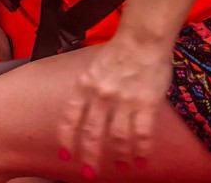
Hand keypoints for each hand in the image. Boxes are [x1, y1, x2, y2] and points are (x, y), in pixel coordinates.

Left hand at [56, 38, 171, 175]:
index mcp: (84, 86)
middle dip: (90, 156)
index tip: (66, 155)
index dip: (67, 139)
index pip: (71, 118)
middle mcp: (100, 96)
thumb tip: (81, 108)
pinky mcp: (145, 104)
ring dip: (119, 156)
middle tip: (89, 172)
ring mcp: (123, 101)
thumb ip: (86, 89)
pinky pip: (141, 133)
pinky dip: (140, 150)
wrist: (141, 40)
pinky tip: (140, 160)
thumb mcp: (91, 69)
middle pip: (92, 133)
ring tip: (121, 167)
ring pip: (117, 138)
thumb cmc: (116, 52)